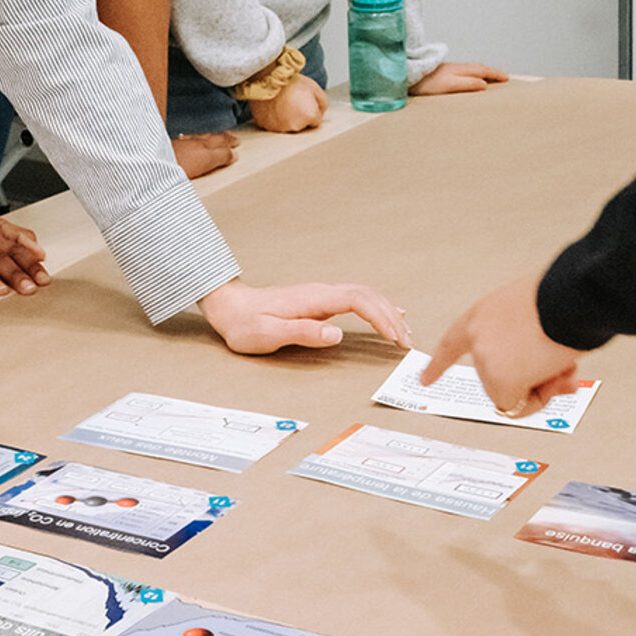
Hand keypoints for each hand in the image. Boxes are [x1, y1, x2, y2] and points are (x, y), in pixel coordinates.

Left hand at [172, 131, 236, 177]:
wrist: (154, 166)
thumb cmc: (179, 166)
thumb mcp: (206, 161)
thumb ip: (221, 156)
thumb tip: (234, 154)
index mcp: (205, 146)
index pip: (221, 144)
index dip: (230, 144)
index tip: (237, 144)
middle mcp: (194, 142)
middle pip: (211, 137)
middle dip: (222, 137)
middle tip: (231, 136)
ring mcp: (182, 144)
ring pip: (199, 137)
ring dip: (209, 137)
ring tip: (213, 136)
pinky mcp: (170, 148)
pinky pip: (186, 140)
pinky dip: (192, 139)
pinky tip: (188, 140)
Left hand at [198, 279, 410, 353]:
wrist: (229, 308)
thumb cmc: (245, 324)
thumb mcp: (268, 333)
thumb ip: (302, 333)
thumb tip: (337, 334)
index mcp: (313, 299)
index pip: (358, 301)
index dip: (381, 318)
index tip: (395, 338)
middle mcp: (321, 293)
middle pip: (367, 296)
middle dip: (390, 318)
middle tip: (406, 343)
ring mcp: (321, 295)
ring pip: (364, 296)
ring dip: (386, 312)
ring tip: (404, 333)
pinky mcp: (319, 302)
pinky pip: (356, 300)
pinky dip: (376, 308)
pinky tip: (389, 314)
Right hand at [247, 76, 326, 133]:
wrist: (267, 78)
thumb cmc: (291, 82)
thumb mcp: (314, 88)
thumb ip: (323, 103)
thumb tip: (320, 112)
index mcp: (310, 116)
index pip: (315, 121)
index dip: (311, 111)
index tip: (304, 102)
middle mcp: (296, 126)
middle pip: (302, 126)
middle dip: (300, 116)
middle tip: (293, 101)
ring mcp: (280, 128)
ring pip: (287, 126)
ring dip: (287, 118)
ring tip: (282, 103)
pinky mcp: (267, 126)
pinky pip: (274, 125)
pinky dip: (275, 119)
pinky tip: (273, 107)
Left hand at [409, 60, 510, 96]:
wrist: (405, 76)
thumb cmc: (425, 83)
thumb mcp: (449, 85)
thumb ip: (467, 84)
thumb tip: (485, 84)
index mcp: (460, 70)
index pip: (482, 71)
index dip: (495, 74)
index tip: (507, 78)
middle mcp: (455, 68)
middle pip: (478, 68)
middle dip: (491, 72)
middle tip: (502, 77)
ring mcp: (447, 71)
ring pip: (470, 70)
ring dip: (482, 74)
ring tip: (489, 80)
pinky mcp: (440, 75)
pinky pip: (462, 74)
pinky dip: (471, 76)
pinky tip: (466, 82)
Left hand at [422, 273, 584, 417]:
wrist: (571, 299)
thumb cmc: (562, 301)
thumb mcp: (535, 318)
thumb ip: (533, 348)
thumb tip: (553, 381)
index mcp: (482, 315)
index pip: (453, 342)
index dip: (439, 364)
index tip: (424, 380)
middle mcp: (477, 337)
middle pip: (497, 376)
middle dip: (528, 378)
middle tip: (556, 366)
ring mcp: (486, 360)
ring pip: (511, 393)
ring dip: (540, 386)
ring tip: (560, 362)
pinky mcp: (500, 380)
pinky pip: (518, 405)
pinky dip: (539, 399)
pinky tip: (556, 374)